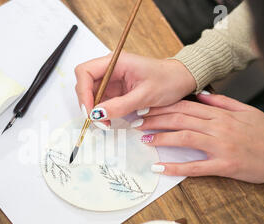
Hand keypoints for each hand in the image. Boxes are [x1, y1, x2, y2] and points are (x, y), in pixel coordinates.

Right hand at [74, 52, 195, 128]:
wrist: (181, 81)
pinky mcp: (115, 89)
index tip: (89, 110)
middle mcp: (111, 68)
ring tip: (105, 122)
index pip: (85, 72)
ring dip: (94, 110)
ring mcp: (112, 79)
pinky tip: (109, 119)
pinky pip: (101, 100)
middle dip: (88, 104)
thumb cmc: (168, 81)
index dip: (83, 92)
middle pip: (84, 83)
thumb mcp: (145, 95)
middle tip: (97, 120)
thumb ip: (120, 105)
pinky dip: (102, 112)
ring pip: (91, 94)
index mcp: (116, 62)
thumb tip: (97, 114)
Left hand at [137, 93, 263, 183]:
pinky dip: (176, 167)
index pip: (185, 106)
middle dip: (155, 120)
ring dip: (161, 138)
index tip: (146, 108)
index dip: (162, 107)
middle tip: (137, 123)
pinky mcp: (225, 166)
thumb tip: (200, 95)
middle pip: (180, 119)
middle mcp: (220, 127)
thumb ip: (222, 102)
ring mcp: (222, 146)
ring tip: (144, 139)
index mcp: (222, 114)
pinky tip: (160, 168)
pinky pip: (196, 167)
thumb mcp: (247, 111)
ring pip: (185, 138)